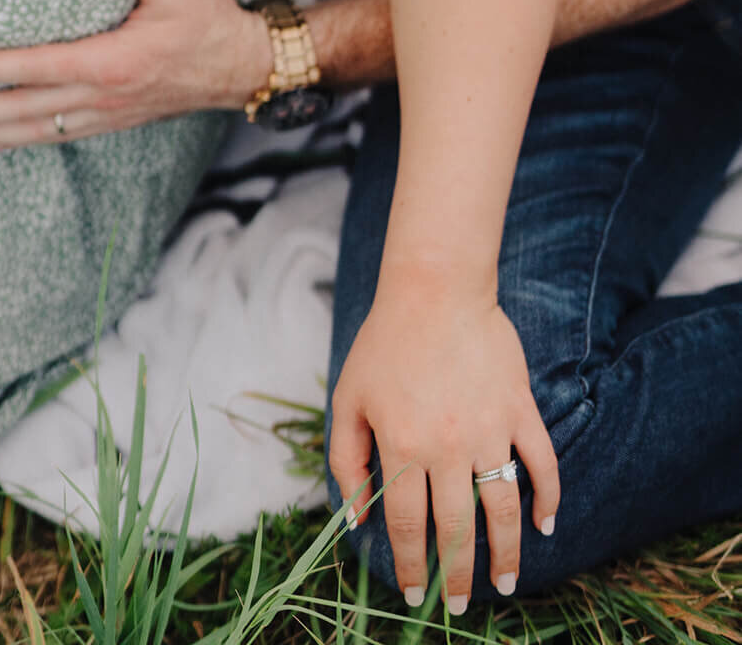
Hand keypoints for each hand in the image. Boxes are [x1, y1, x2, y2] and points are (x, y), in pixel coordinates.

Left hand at [0, 0, 272, 147]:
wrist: (246, 67)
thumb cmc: (211, 24)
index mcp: (109, 63)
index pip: (32, 68)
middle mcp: (101, 96)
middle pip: (22, 110)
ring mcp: (107, 113)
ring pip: (37, 130)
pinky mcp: (116, 119)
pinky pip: (60, 134)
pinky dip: (25, 139)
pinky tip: (3, 141)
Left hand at [329, 275, 558, 612]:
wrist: (435, 290)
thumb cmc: (385, 344)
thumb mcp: (348, 399)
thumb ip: (347, 460)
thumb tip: (358, 518)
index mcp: (403, 446)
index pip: (409, 525)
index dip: (412, 564)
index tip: (415, 592)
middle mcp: (449, 446)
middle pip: (458, 529)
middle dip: (457, 575)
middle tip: (458, 606)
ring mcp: (490, 428)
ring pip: (504, 508)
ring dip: (507, 553)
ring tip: (506, 584)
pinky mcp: (520, 409)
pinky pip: (542, 462)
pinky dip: (548, 497)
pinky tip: (544, 525)